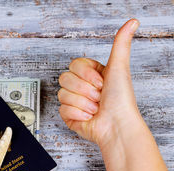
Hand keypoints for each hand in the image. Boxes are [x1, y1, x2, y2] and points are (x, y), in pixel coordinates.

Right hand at [58, 19, 141, 147]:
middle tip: (99, 96)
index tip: (101, 82)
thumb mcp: (119, 68)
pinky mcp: (68, 115)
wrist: (117, 125)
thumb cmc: (121, 100)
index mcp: (92, 74)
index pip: (74, 65)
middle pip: (65, 78)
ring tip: (96, 108)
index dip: (86, 74)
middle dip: (85, 89)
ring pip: (63, 94)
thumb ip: (120, 44)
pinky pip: (63, 109)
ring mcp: (74, 101)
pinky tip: (89, 116)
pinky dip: (78, 113)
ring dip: (83, 102)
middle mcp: (82, 87)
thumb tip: (132, 22)